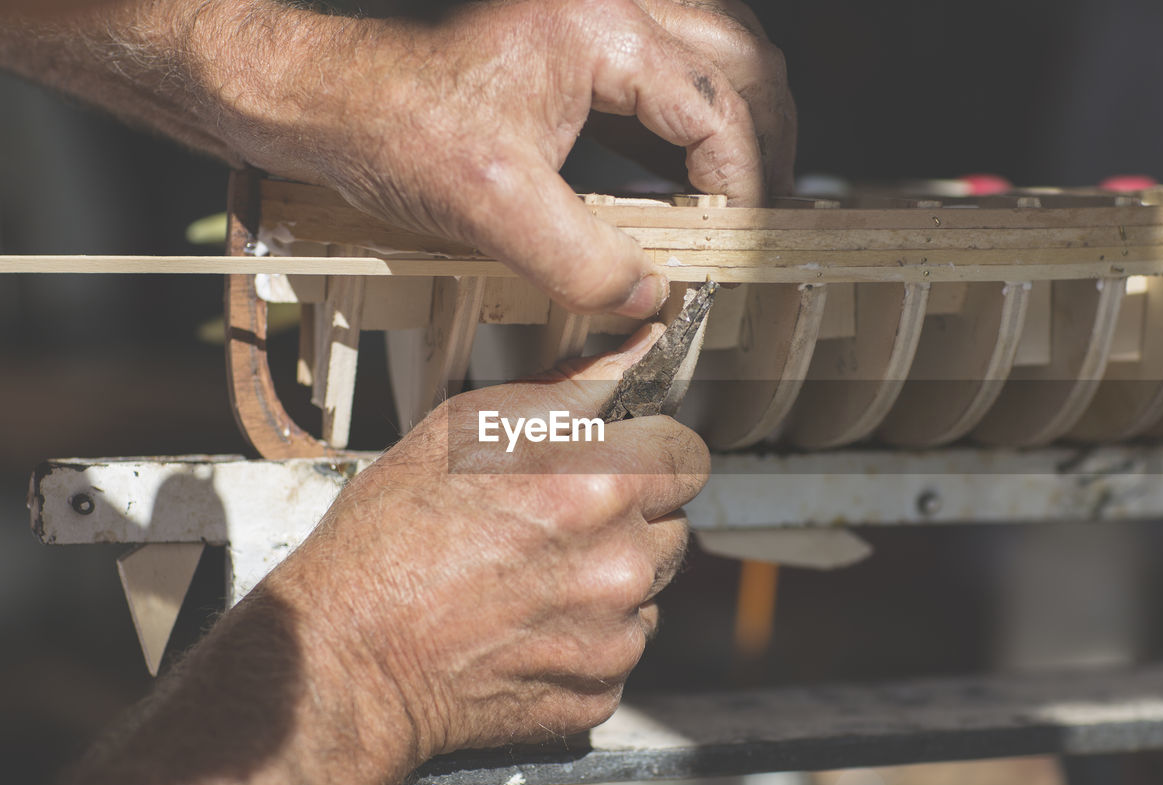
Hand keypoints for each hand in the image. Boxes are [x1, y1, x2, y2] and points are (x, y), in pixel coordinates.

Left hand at [186, 0, 793, 315]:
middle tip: (764, 214)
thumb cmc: (384, 120)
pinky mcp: (569, 47)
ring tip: (742, 190)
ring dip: (737, 119)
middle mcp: (605, 10)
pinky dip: (689, 119)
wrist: (316, 96)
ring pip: (710, 53)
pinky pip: (663, 70)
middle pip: (737, 62)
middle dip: (764, 141)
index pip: (714, 107)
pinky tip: (682, 171)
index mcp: (600, 28)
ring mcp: (589, 21)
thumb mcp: (492, 205)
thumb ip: (582, 258)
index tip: (742, 244)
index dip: (742, 184)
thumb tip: (650, 297)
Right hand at [270, 324, 709, 758]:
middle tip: (557, 520)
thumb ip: (569, 390)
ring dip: (613, 573)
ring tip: (534, 573)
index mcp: (598, 486)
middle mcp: (620, 562)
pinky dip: (591, 632)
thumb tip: (636, 351)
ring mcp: (615, 633)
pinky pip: (623, 643)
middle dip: (633, 513)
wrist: (350, 657)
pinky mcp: (602, 687)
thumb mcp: (466, 430)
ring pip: (650, 584)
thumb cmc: (390, 538)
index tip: (621, 458)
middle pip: (675, 521)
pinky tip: (530, 621)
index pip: (687, 454)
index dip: (651, 450)